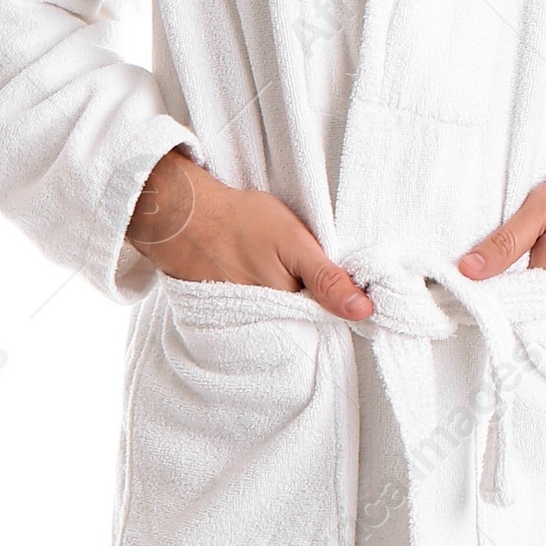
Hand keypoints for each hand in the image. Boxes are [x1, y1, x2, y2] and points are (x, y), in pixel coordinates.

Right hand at [127, 149, 373, 319]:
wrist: (181, 216)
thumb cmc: (240, 221)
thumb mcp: (294, 241)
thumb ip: (327, 279)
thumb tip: (364, 311)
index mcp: (285, 309)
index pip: (323, 323)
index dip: (333, 308)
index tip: (341, 294)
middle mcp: (262, 327)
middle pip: (298, 329)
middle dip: (308, 313)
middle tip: (298, 275)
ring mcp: (239, 325)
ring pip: (276, 327)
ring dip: (283, 313)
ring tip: (275, 278)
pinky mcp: (221, 320)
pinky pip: (249, 326)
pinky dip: (258, 313)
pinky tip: (256, 288)